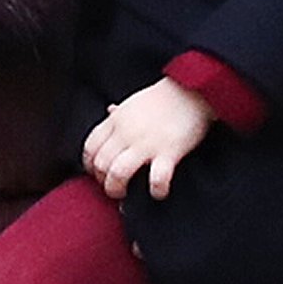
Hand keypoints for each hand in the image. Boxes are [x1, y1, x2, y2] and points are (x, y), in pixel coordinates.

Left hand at [82, 78, 213, 200]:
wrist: (192, 89)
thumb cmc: (164, 97)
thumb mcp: (135, 100)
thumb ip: (120, 111)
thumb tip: (109, 110)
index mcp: (117, 119)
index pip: (91, 146)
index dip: (90, 165)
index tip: (97, 173)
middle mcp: (127, 132)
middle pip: (101, 163)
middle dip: (103, 181)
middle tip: (114, 187)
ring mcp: (147, 142)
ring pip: (118, 173)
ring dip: (118, 189)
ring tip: (126, 195)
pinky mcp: (169, 151)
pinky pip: (157, 178)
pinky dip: (156, 190)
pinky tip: (159, 192)